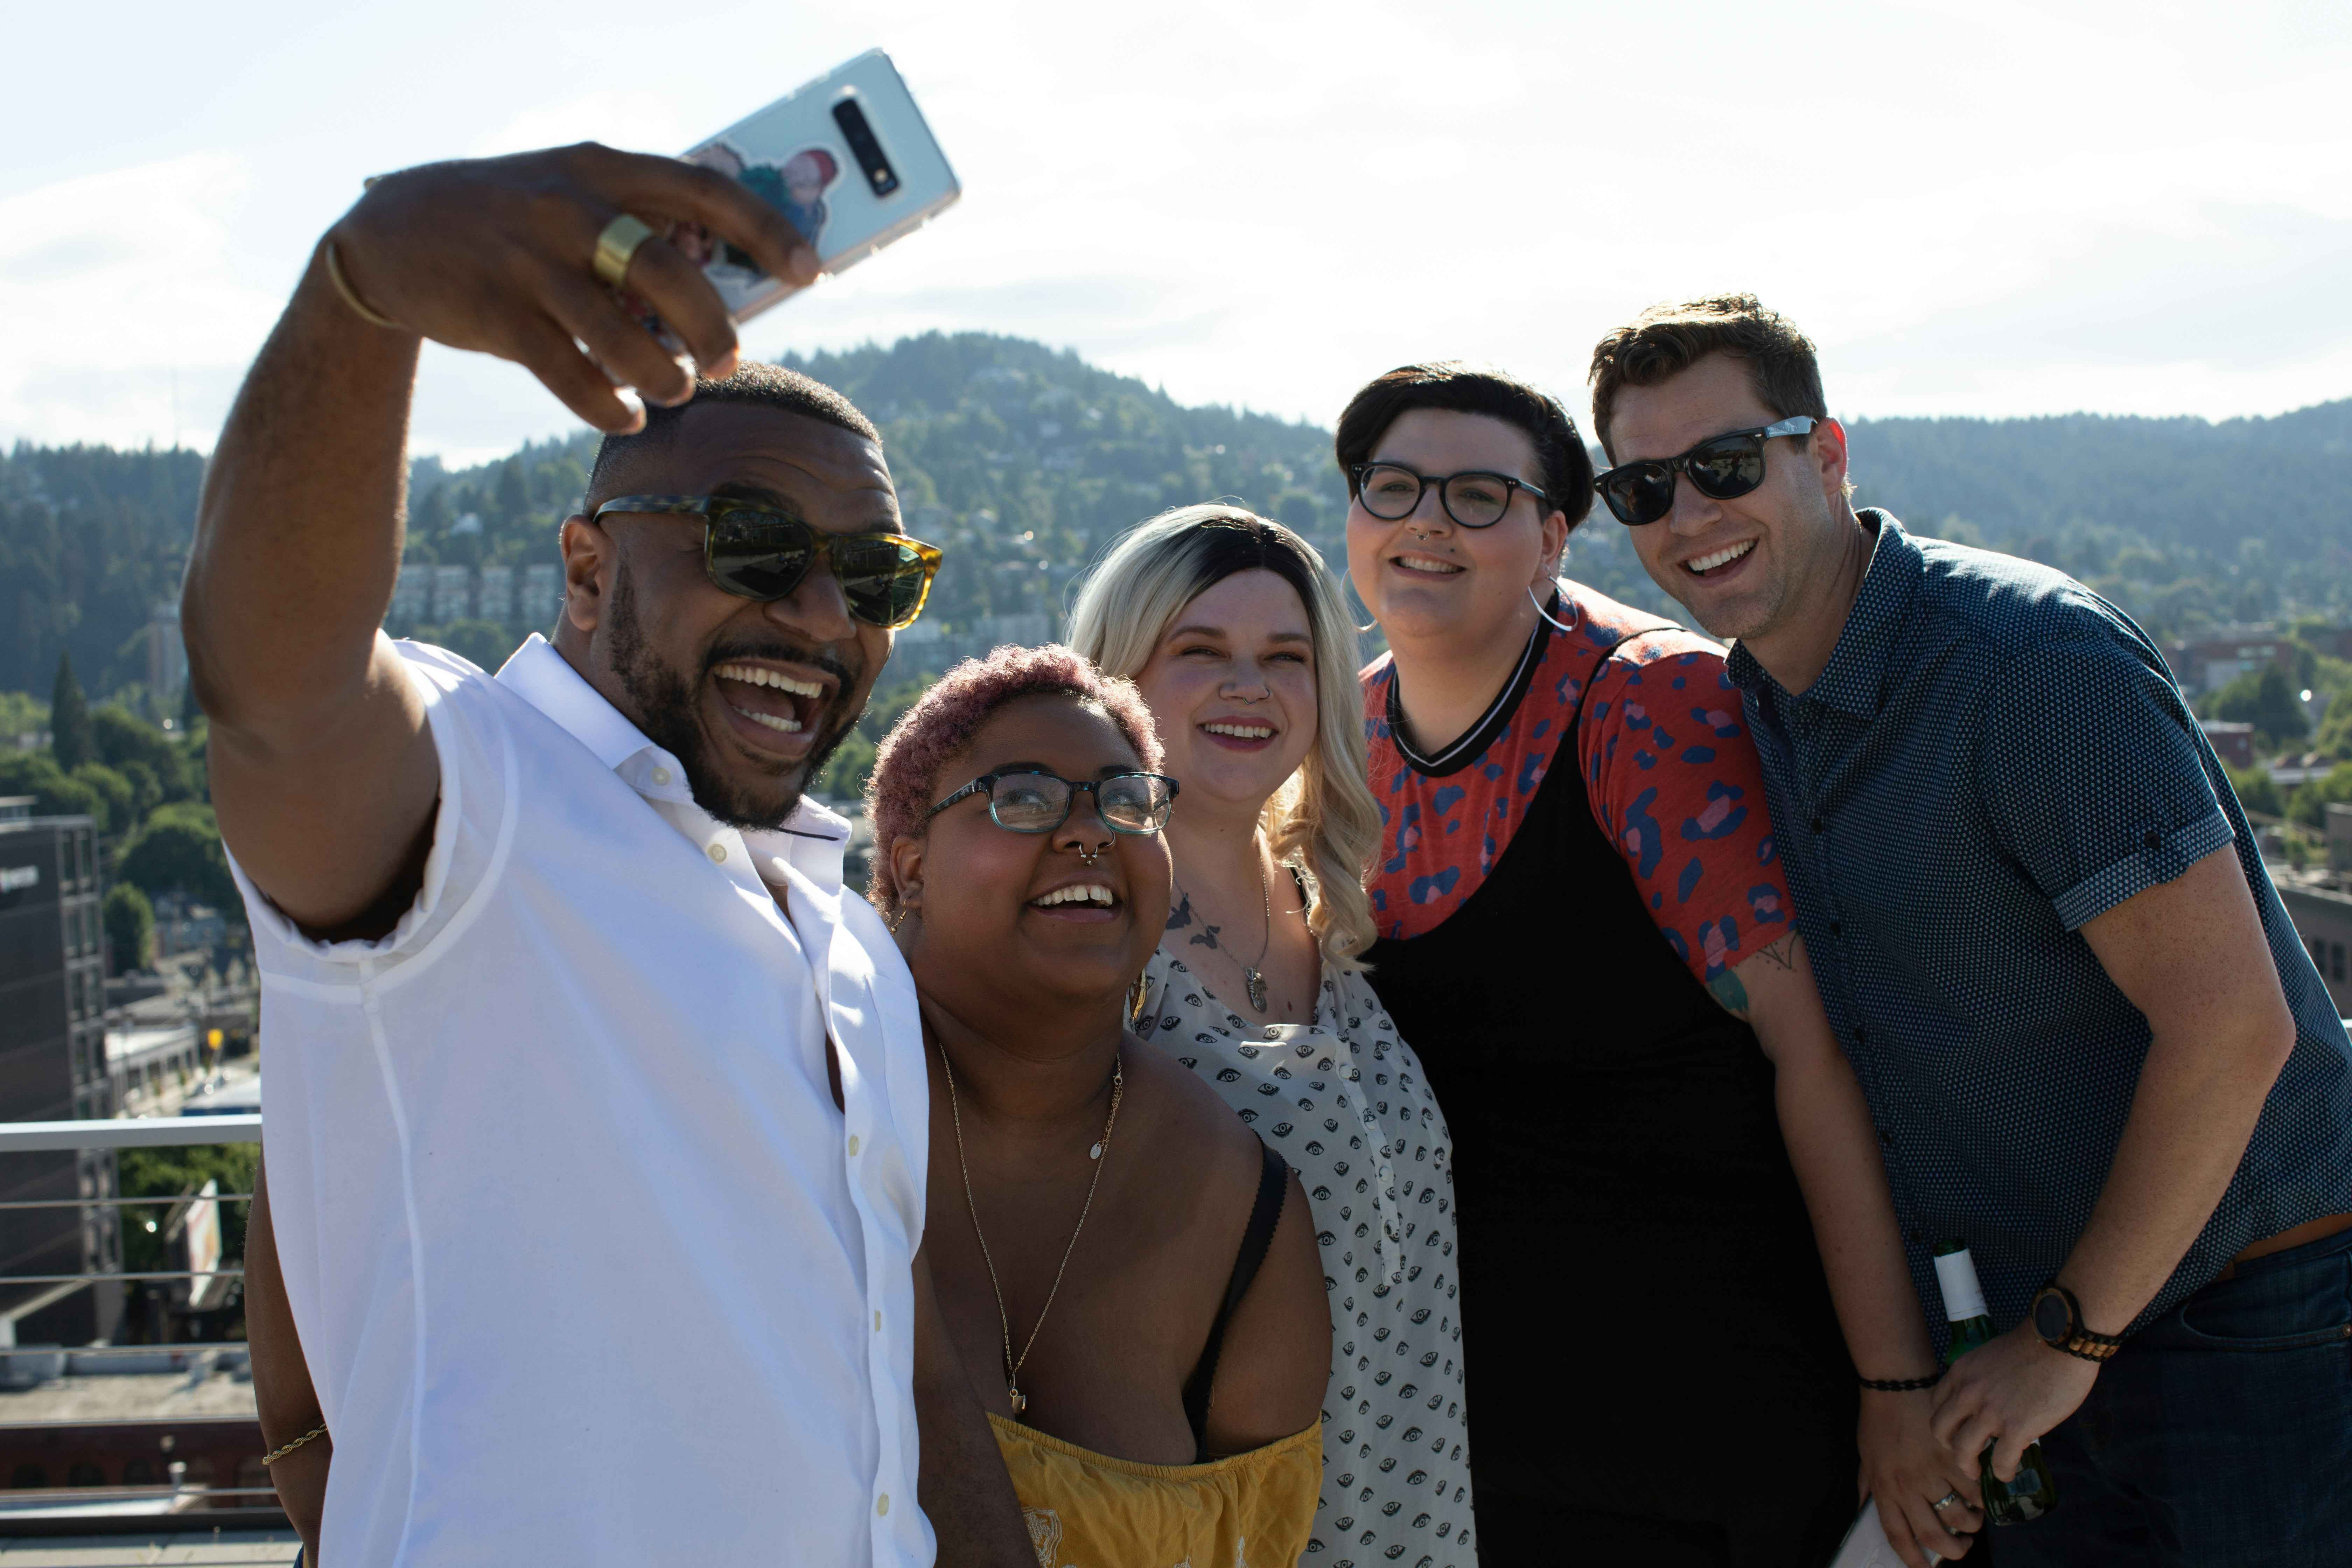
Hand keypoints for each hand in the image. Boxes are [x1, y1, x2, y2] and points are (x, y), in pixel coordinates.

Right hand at [327, 144, 821, 429]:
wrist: (391, 235)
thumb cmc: (513, 222)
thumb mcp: (573, 195)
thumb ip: (641, 225)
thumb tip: (723, 287)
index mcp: (602, 168)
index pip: (704, 189)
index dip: (765, 229)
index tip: (810, 271)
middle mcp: (567, 207)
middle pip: (668, 269)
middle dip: (713, 325)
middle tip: (729, 360)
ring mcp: (527, 261)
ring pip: (618, 331)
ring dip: (662, 374)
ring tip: (676, 390)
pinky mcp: (494, 314)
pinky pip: (568, 372)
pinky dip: (607, 404)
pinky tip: (625, 415)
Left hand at [1858, 1388, 1979, 1565]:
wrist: (1895, 1385)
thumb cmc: (1878, 1421)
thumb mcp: (1865, 1458)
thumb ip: (1867, 1487)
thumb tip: (1864, 1512)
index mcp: (1884, 1488)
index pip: (1897, 1536)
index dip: (1912, 1559)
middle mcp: (1908, 1486)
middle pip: (1934, 1536)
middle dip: (1953, 1551)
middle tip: (1961, 1547)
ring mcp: (1932, 1473)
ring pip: (1960, 1517)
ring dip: (1971, 1526)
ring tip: (1973, 1521)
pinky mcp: (1953, 1457)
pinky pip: (1974, 1489)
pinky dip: (1981, 1498)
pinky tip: (1980, 1496)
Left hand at [1931, 1321, 2097, 1482]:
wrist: (2059, 1342)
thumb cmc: (2034, 1346)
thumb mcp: (1991, 1357)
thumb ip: (1983, 1379)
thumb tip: (1991, 1400)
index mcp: (1961, 1373)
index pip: (1937, 1403)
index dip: (1945, 1421)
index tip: (1956, 1430)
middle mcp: (1968, 1393)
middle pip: (1940, 1429)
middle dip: (1948, 1447)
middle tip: (1962, 1456)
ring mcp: (1990, 1412)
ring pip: (1963, 1450)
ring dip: (1968, 1466)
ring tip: (1978, 1472)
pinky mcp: (2016, 1428)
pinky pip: (2001, 1461)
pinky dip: (2003, 1472)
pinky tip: (2008, 1474)